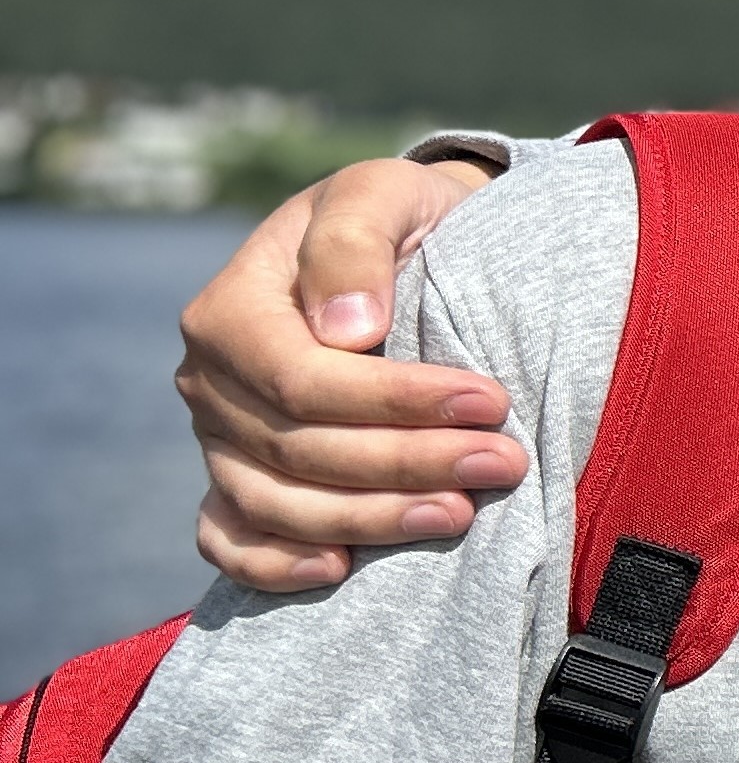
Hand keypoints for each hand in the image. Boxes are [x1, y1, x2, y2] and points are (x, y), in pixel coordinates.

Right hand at [176, 156, 515, 590]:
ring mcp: (219, 438)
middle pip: (301, 448)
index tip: (489, 401)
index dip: (396, 402)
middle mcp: (211, 381)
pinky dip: (274, 563)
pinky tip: (340, 568)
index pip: (304, 381)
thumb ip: (355, 242)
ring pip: (277, 503)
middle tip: (504, 463)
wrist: (404, 246)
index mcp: (230, 311)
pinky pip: (230, 537)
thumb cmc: (396, 217)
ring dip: (371, 518)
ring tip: (460, 514)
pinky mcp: (238, 479)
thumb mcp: (381, 194)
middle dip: (409, 462)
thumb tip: (348, 328)